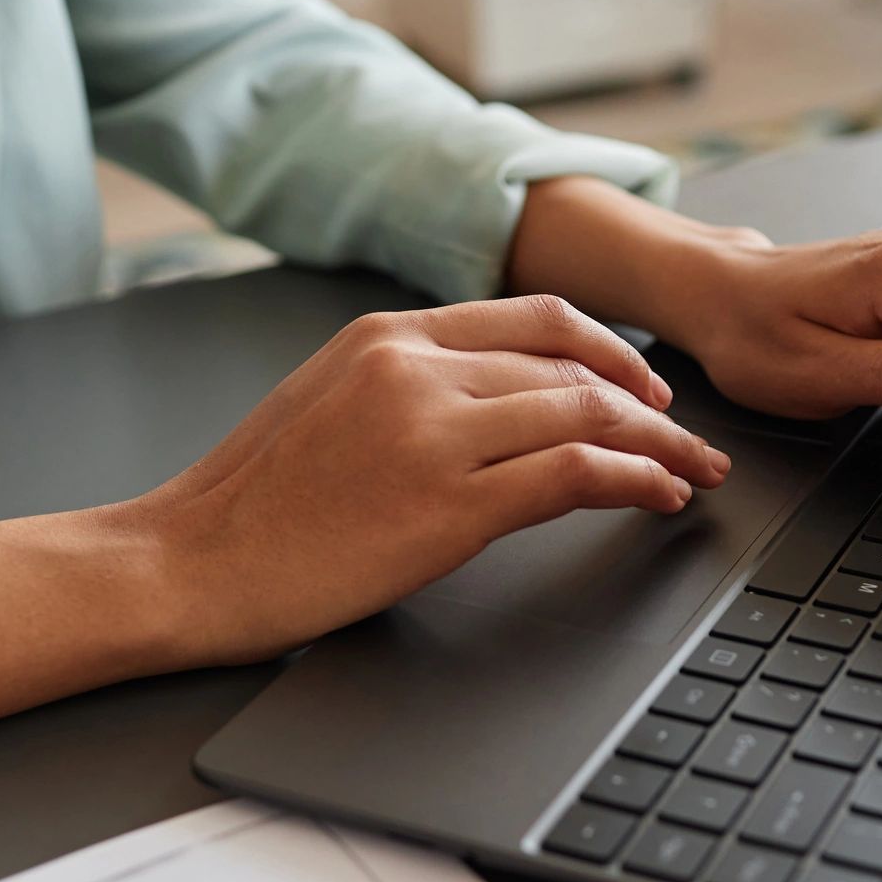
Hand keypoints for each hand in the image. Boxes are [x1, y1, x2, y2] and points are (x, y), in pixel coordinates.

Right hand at [137, 296, 729, 664]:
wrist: (187, 563)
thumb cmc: (249, 505)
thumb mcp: (327, 405)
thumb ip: (407, 387)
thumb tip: (492, 404)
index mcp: (388, 335)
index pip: (533, 318)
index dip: (608, 349)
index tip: (643, 384)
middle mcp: (417, 367)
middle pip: (574, 364)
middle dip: (649, 400)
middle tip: (690, 434)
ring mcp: (436, 432)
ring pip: (588, 412)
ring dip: (660, 443)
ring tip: (694, 470)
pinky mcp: (451, 504)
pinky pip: (575, 474)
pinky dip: (635, 480)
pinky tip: (660, 495)